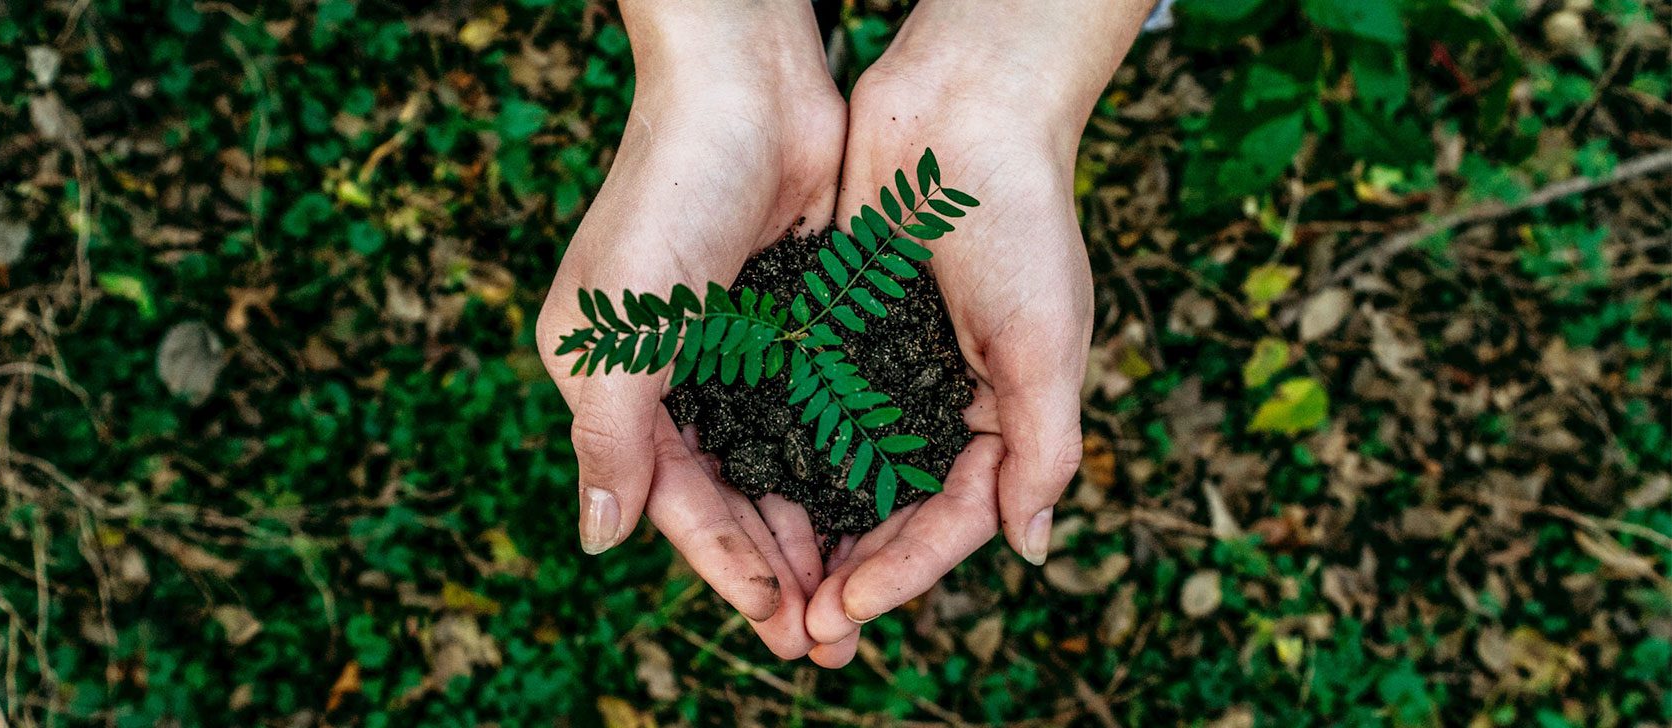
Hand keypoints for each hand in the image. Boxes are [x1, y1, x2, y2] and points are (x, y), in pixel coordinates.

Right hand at [536, 0, 842, 658]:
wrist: (747, 88)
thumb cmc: (668, 196)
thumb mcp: (620, 327)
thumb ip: (610, 436)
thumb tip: (598, 540)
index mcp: (615, 383)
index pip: (674, 499)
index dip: (725, 564)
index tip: (779, 621)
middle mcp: (674, 376)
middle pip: (730, 496)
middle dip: (777, 567)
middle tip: (829, 638)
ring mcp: (737, 352)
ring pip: (779, 465)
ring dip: (815, 529)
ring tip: (858, 593)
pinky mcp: (794, 323)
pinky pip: (818, 414)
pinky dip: (842, 463)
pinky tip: (879, 508)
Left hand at [801, 0, 1152, 666]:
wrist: (963, 109)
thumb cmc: (1021, 221)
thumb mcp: (1047, 342)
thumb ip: (1043, 447)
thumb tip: (1031, 549)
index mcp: (1001, 415)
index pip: (953, 518)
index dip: (906, 570)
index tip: (851, 606)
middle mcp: (940, 402)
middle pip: (892, 510)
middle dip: (852, 571)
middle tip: (802, 627)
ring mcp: (885, 368)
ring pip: (842, 471)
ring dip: (810, 529)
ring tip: (769, 582)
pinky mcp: (836, 330)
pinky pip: (805, 407)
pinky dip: (781, 452)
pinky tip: (743, 490)